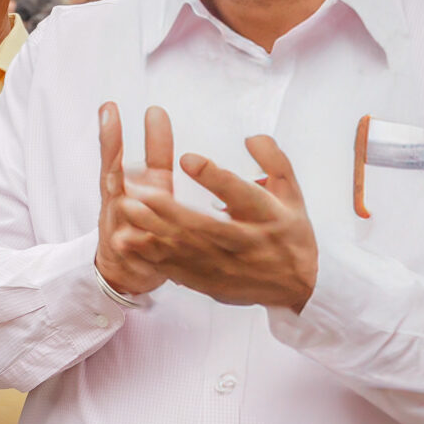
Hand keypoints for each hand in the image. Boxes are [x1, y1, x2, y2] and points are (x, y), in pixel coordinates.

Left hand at [95, 104, 317, 309]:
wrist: (297, 286)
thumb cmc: (289, 232)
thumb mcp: (292, 192)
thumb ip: (273, 160)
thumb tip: (251, 137)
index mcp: (267, 216)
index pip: (240, 194)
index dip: (213, 177)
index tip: (185, 158)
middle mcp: (246, 242)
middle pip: (204, 226)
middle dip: (167, 208)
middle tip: (136, 188)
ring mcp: (226, 266)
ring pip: (185, 250)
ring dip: (152, 230)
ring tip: (126, 210)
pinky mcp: (211, 282)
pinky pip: (178, 270)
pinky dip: (153, 256)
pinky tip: (131, 241)